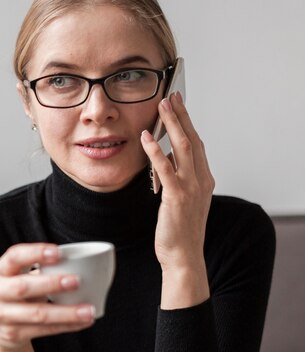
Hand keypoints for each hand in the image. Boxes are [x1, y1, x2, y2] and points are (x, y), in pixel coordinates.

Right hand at [0, 243, 95, 351]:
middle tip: (77, 281)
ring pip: (37, 314)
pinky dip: (67, 326)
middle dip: (51, 284)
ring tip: (89, 311)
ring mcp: (2, 315)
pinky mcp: (12, 334)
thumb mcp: (20, 275)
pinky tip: (83, 322)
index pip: (15, 256)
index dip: (36, 253)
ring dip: (66, 313)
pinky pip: (44, 330)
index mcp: (1, 270)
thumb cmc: (17, 292)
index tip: (59, 253)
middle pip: (23, 287)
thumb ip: (42, 269)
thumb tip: (83, 264)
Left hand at [141, 93, 214, 307]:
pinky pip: (166, 169)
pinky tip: (147, 138)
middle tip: (171, 95)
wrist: (184, 257)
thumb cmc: (180, 232)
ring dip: (172, 124)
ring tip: (162, 106)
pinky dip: (156, 151)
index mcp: (204, 181)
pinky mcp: (177, 197)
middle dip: (181, 116)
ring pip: (183, 148)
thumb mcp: (181, 201)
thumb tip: (164, 159)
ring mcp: (191, 188)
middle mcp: (201, 181)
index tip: (179, 105)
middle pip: (192, 140)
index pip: (196, 145)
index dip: (188, 123)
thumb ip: (176, 178)